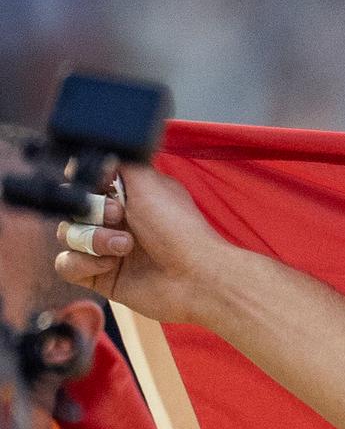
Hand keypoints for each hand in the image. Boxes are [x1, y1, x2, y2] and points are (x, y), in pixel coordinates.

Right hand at [51, 164, 230, 326]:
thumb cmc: (179, 228)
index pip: (83, 182)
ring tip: (125, 246)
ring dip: (92, 238)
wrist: (194, 276)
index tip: (100, 185)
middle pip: (71, 207)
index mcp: (126, 196)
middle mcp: (114, 220)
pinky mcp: (99, 275)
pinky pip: (66, 265)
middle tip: (119, 216)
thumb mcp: (150, 181)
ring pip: (66, 235)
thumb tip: (99, 152)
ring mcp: (105, 248)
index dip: (85, 183)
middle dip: (91, 211)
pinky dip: (83, 263)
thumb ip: (120, 161)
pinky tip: (110, 265)